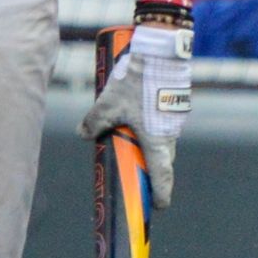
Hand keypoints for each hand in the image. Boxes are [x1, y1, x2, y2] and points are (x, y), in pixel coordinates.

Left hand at [83, 6, 192, 205]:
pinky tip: (139, 114)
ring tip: (131, 139)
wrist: (160, 51)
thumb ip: (94, 121)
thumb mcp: (109, 103)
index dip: (161, 194)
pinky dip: (153, 125)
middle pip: (162, 159)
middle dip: (151, 169)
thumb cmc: (137, 80)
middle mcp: (170, 133)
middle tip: (138, 174)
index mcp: (157, 140)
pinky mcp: (174, 103)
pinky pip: (164, 122)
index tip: (158, 206)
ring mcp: (175, 118)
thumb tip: (82, 133)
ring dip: (150, 143)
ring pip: (163, 139)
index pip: (162, 176)